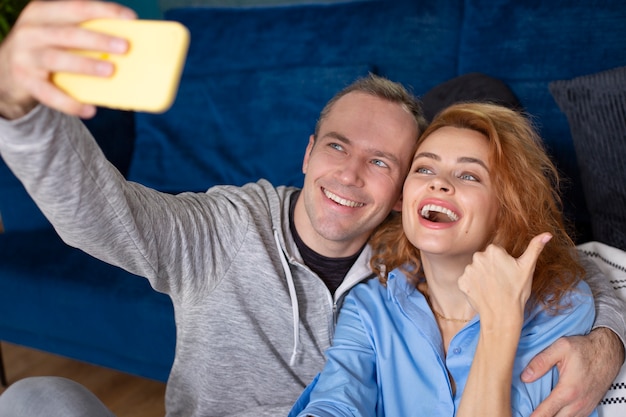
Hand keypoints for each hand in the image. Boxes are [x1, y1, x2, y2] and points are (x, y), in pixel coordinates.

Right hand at [0, 0, 135, 118]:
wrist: (6, 73)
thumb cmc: (44, 51)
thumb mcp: (56, 36)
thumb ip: (81, 36)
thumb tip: (123, 48)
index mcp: (42, 13)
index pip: (77, 8)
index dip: (105, 11)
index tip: (130, 18)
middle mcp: (31, 31)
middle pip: (69, 34)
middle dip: (98, 39)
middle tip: (124, 47)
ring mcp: (26, 56)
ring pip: (59, 60)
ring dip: (86, 65)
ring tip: (110, 71)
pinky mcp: (25, 81)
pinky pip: (50, 94)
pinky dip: (71, 103)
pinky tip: (89, 110)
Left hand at [458, 233, 551, 327]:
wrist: (502, 315)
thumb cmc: (516, 291)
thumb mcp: (528, 268)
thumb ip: (535, 248)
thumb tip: (547, 234)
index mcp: (493, 250)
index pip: (496, 251)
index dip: (502, 262)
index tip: (507, 272)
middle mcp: (477, 257)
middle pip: (484, 259)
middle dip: (491, 268)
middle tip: (501, 281)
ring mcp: (468, 270)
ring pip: (475, 270)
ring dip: (482, 277)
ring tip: (493, 288)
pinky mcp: (461, 282)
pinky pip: (467, 280)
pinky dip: (473, 286)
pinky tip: (483, 292)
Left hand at [522, 328, 624, 416]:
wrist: (608, 352)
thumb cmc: (586, 349)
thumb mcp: (561, 348)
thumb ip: (541, 361)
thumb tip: (525, 376)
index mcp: (568, 390)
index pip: (546, 412)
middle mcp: (577, 402)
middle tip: (528, 414)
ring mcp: (584, 406)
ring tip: (539, 413)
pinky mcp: (588, 406)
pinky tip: (555, 412)